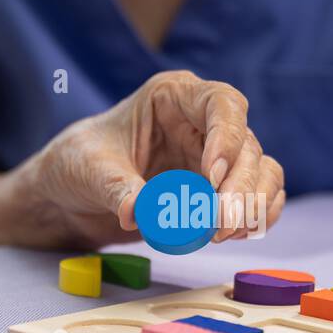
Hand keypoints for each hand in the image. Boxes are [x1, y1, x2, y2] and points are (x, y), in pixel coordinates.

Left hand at [15, 70, 285, 247]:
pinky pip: (259, 197)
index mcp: (173, 98)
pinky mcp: (219, 191)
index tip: (212, 177)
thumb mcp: (89, 170)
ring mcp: (215, 157)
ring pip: (261, 171)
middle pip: (247, 145)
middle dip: (240, 188)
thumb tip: (139, 213)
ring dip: (254, 204)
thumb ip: (116, 188)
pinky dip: (257, 217)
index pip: (221, 103)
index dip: (227, 137)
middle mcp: (202, 123)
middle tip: (220, 226)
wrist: (71, 197)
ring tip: (223, 234)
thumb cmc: (76, 164)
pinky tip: (239, 234)